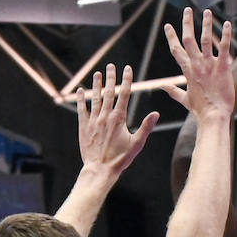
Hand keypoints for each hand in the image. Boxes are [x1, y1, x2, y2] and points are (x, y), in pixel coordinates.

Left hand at [76, 64, 158, 179]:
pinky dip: (80, 99)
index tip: (127, 68)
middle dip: (110, 77)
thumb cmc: (120, 159)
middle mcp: (105, 116)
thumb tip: (156, 113)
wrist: (100, 170)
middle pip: (108, 92)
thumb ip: (146, 127)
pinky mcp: (84, 127)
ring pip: (95, 98)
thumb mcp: (137, 144)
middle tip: (111, 66)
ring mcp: (93, 120)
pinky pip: (81, 109)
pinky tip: (80, 91)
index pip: (124, 94)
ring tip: (97, 74)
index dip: (126, 79)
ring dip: (96, 85)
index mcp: (119, 118)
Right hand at [162, 8, 234, 118]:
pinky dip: (225, 35)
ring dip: (206, 24)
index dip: (171, 37)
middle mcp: (196, 65)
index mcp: (187, 71)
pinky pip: (223, 48)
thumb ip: (173, 91)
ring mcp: (209, 66)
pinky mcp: (222, 68)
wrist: (213, 117)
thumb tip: (162, 87)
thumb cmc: (200, 110)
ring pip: (205, 40)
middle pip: (189, 39)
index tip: (168, 25)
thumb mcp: (184, 100)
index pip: (176, 50)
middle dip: (187, 23)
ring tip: (207, 11)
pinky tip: (227, 23)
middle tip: (187, 10)